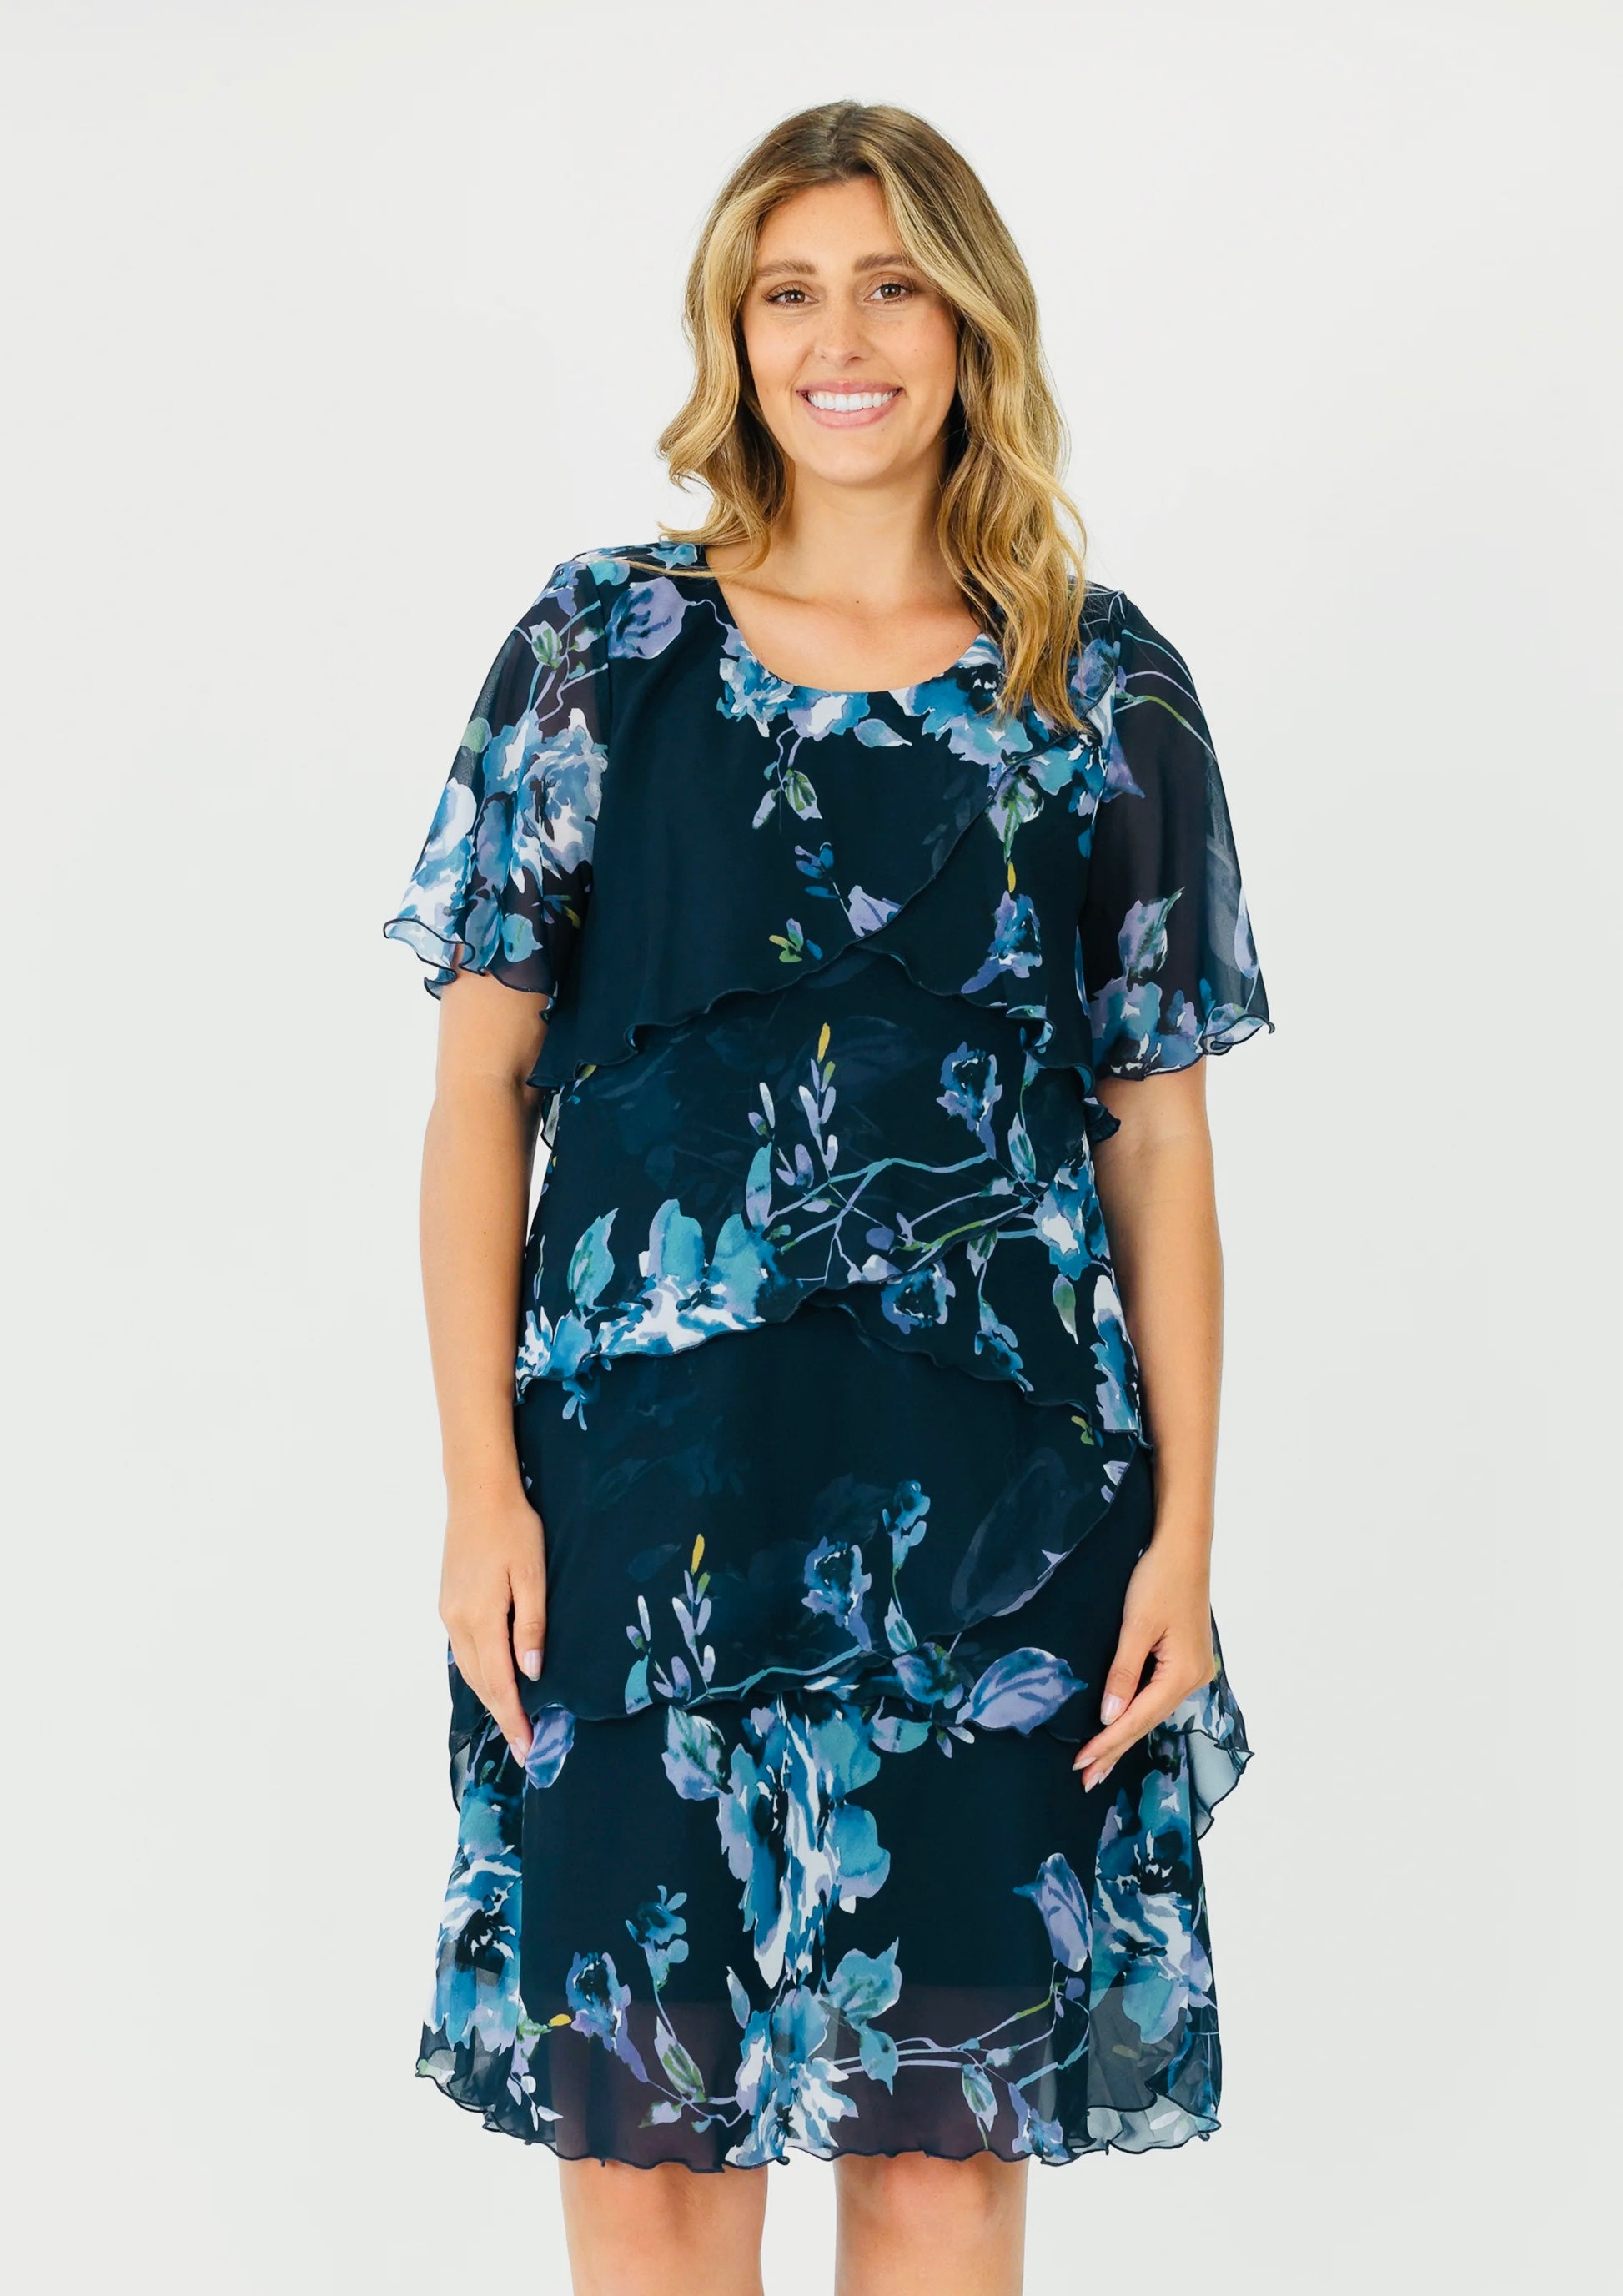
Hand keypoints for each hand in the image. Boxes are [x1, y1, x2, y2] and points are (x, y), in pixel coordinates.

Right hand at [438, 1486, 547, 1766]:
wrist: (477, 1493)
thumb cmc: (514, 1528)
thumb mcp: (532, 1575)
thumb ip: (531, 1626)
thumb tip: (531, 1673)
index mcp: (480, 1618)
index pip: (499, 1683)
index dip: (514, 1719)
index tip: (530, 1749)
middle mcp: (457, 1622)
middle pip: (481, 1682)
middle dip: (503, 1717)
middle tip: (526, 1748)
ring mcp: (448, 1612)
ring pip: (470, 1669)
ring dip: (490, 1697)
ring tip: (513, 1722)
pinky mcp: (448, 1602)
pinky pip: (464, 1650)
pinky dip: (480, 1673)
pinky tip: (494, 1680)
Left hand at [1072, 1531, 1215, 1791]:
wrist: (1183, 1547)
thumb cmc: (1159, 1579)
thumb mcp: (1136, 1626)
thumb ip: (1122, 1674)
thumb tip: (1109, 1716)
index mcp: (1183, 1674)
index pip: (1138, 1718)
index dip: (1109, 1742)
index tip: (1082, 1764)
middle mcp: (1193, 1678)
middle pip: (1147, 1721)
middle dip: (1115, 1749)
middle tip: (1087, 1778)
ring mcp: (1192, 1670)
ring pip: (1151, 1710)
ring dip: (1124, 1733)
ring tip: (1098, 1761)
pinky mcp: (1184, 1659)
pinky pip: (1156, 1695)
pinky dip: (1135, 1712)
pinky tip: (1120, 1724)